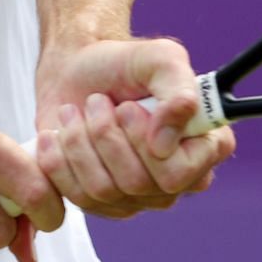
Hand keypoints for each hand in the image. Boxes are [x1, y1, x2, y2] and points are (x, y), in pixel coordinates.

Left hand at [34, 38, 235, 219]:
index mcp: (205, 145)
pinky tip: (57, 135)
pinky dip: (58, 159)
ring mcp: (140, 196)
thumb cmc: (123, 63)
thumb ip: (178, 91)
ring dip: (79, 141)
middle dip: (105, 134)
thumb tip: (165, 142)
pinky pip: (76, 197)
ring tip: (75, 112)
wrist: (77, 71)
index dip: (145, 142)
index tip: (127, 108)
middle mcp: (179, 179)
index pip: (181, 173)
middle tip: (98, 101)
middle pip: (137, 183)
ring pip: (103, 190)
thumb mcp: (159, 58)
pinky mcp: (103, 203)